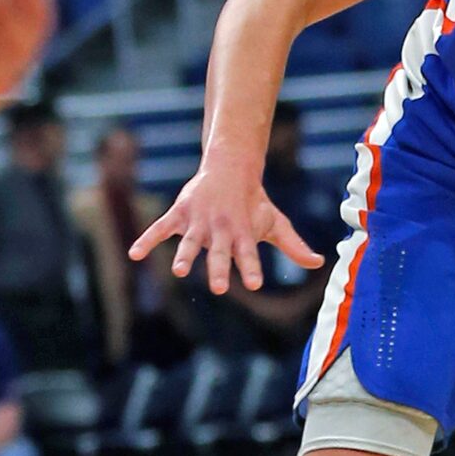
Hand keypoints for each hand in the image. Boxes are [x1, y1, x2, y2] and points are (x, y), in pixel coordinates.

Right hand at [132, 166, 324, 295]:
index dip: (252, 269)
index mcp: (243, 233)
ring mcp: (198, 222)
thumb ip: (293, 246)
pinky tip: (135, 255)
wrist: (231, 168)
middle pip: (220, 253)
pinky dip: (147, 240)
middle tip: (219, 287)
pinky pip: (160, 228)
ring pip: (190, 242)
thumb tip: (319, 263)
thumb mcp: (275, 223)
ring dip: (186, 256)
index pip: (250, 254)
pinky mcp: (179, 214)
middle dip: (220, 268)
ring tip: (181, 271)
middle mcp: (221, 229)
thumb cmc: (254, 202)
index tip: (255, 284)